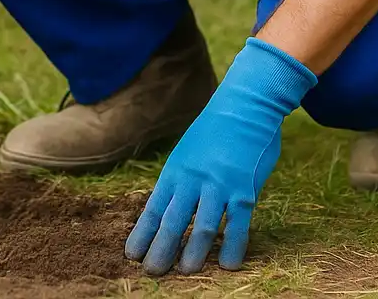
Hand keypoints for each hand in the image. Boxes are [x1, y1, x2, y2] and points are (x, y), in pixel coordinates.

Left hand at [124, 38, 316, 275]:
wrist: (245, 105)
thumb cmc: (217, 129)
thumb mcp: (189, 151)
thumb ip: (183, 179)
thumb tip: (173, 206)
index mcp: (175, 170)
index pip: (153, 209)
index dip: (142, 234)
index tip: (132, 255)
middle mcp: (192, 179)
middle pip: (172, 222)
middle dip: (161, 250)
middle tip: (153, 272)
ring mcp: (218, 185)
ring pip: (201, 227)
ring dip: (193, 253)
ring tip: (186, 272)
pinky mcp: (244, 189)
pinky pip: (237, 225)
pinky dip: (232, 247)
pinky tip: (229, 264)